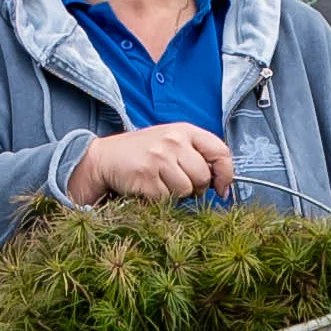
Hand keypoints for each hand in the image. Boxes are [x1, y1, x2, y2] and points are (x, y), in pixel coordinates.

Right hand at [69, 123, 234, 205]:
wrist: (105, 158)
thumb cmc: (143, 153)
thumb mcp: (172, 143)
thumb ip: (196, 155)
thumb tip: (221, 183)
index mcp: (185, 130)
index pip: (221, 152)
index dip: (225, 174)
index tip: (222, 188)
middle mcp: (174, 141)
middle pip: (203, 177)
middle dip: (196, 188)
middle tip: (179, 184)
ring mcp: (159, 158)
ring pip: (186, 190)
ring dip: (176, 195)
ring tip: (161, 184)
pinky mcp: (146, 176)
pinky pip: (166, 199)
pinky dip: (158, 200)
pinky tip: (147, 188)